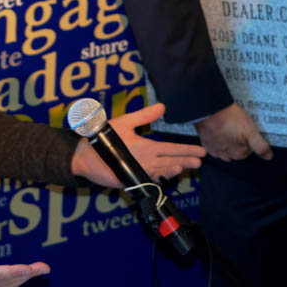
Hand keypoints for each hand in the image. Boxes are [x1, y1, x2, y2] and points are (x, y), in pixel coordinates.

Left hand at [71, 103, 205, 186]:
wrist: (85, 153)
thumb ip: (143, 116)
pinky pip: (148, 179)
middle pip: (171, 160)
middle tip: (201, 160)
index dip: (185, 150)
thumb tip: (162, 107)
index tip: (201, 150)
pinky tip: (167, 172)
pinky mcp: (131, 179)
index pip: (170, 148)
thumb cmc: (103, 138)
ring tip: (187, 164)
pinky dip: (159, 176)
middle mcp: (146, 160)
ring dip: (175, 167)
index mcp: (146, 147)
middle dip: (186, 160)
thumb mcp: (126, 123)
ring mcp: (139, 170)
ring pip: (162, 170)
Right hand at [195, 103, 271, 161]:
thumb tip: (269, 157)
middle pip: (236, 151)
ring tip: (227, 130)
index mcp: (239, 154)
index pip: (248, 151)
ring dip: (227, 144)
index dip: (249, 140)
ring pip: (225, 150)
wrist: (209, 111)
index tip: (246, 130)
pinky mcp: (206, 144)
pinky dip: (216, 142)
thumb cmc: (231, 119)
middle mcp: (226, 156)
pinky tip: (217, 132)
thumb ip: (260, 146)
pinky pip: (214, 147)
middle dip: (238, 143)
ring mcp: (215, 151)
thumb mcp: (251, 131)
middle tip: (236, 128)